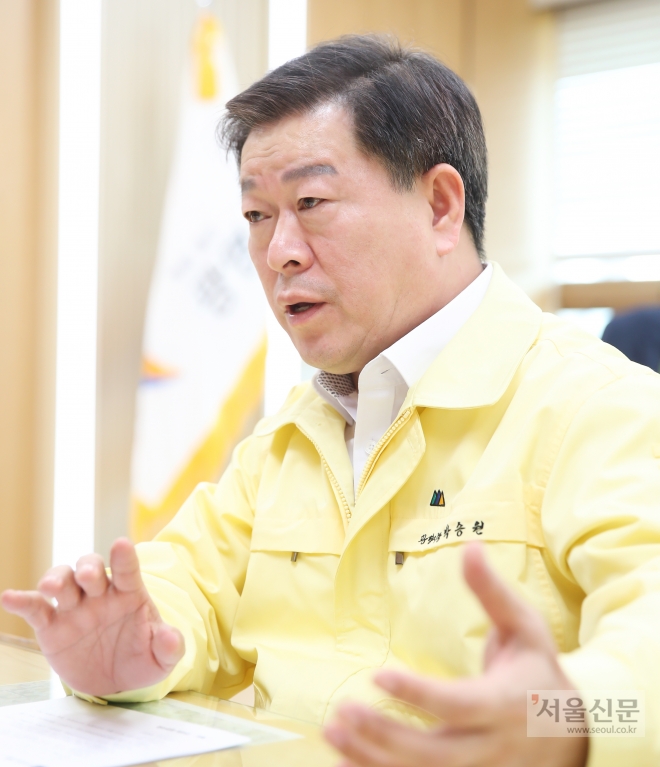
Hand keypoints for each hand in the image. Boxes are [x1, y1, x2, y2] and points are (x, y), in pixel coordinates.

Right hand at [1, 538, 183, 696]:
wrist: (116, 680)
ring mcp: (74, 607)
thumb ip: (169, 646)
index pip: (127, 570)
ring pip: (63, 581)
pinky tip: (10, 597)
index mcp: (129, 593)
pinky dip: (22, 601)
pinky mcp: (52, 626)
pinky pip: (36, 609)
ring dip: (57, 579)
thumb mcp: (162, 657)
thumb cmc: (142, 657)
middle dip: (88, 568)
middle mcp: (100, 593)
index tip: (122, 544)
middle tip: (88, 576)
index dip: (124, 557)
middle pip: (90, 569)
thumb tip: (172, 639)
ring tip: (51, 587)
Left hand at [324, 543, 587, 766]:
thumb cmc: (540, 670)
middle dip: (384, 735)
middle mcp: (492, 747)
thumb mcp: (525, 626)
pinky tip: (346, 759)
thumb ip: (492, 591)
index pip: (457, 705)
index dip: (418, 694)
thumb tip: (469, 545)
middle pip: (434, 754)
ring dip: (372, 759)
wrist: (577, 732)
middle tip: (342, 709)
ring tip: (332, 732)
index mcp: (504, 704)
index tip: (377, 675)